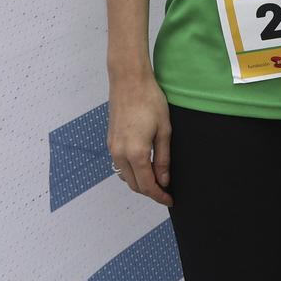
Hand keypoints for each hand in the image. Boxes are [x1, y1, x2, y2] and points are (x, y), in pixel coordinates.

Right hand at [108, 77, 172, 205]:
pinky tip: (143, 166)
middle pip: (134, 184)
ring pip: (124, 176)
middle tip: (166, 191)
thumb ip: (163, 158)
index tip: (170, 199)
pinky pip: (119, 165)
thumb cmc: (150, 101)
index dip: (159, 196)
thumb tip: (164, 180)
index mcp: (136, 153)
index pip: (147, 185)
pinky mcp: (110, 141)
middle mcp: (120, 154)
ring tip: (156, 179)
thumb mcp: (164, 130)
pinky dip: (131, 172)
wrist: (129, 80)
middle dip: (150, 191)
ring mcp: (112, 147)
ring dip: (139, 182)